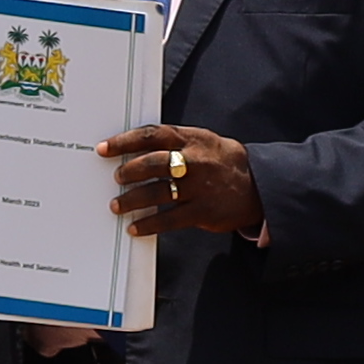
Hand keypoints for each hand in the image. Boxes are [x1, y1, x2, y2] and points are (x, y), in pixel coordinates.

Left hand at [105, 125, 264, 243]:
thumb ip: (173, 142)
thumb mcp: (202, 140)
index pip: (152, 135)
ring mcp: (199, 188)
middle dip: (129, 171)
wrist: (258, 185)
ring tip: (117, 205)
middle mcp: (194, 161)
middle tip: (117, 178)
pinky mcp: (203, 212)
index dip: (125, 141)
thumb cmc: (222, 161)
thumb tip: (135, 149)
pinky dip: (149, 224)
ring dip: (133, 200)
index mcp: (191, 139)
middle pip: (153, 163)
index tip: (105, 148)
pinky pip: (169, 219)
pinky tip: (136, 227)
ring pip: (158, 193)